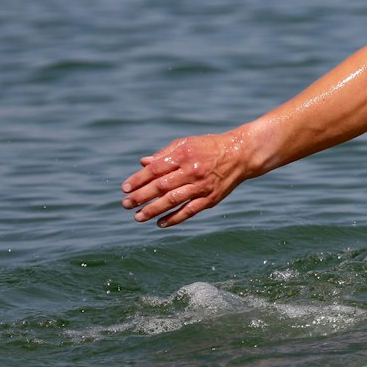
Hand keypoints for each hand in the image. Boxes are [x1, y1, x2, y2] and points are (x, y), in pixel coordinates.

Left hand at [120, 131, 253, 226]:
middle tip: (125, 204)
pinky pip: (190, 210)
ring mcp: (202, 186)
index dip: (138, 180)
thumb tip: (143, 163)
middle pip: (161, 186)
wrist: (241, 154)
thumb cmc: (209, 147)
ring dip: (153, 210)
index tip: (125, 189)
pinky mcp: (211, 198)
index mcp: (183, 155)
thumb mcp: (186, 143)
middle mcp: (192, 170)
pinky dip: (174, 218)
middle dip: (140, 197)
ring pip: (173, 200)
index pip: (155, 169)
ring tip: (138, 217)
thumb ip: (164, 154)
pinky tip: (160, 223)